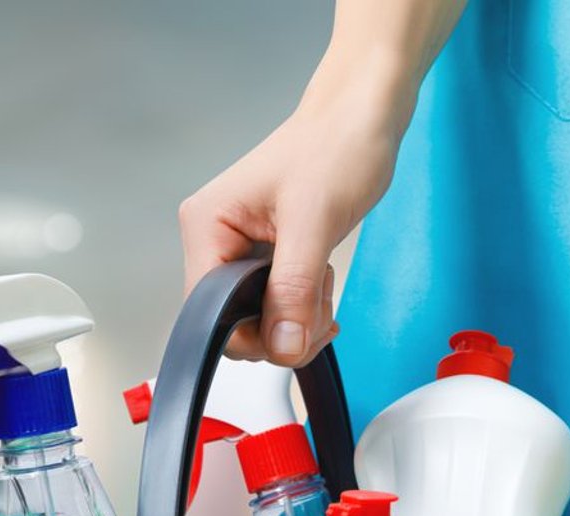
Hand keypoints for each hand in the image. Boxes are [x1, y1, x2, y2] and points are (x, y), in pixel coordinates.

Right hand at [178, 51, 422, 365]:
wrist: (364, 116)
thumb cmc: (337, 146)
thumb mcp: (314, 222)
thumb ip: (293, 290)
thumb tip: (282, 346)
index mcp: (207, 226)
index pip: (205, 311)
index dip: (249, 333)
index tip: (294, 330)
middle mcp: (214, 238)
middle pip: (229, 320)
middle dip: (279, 327)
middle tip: (317, 307)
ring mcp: (237, 247)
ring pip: (255, 316)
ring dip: (295, 315)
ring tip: (322, 278)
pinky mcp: (263, 253)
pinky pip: (273, 301)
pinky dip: (301, 303)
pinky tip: (320, 278)